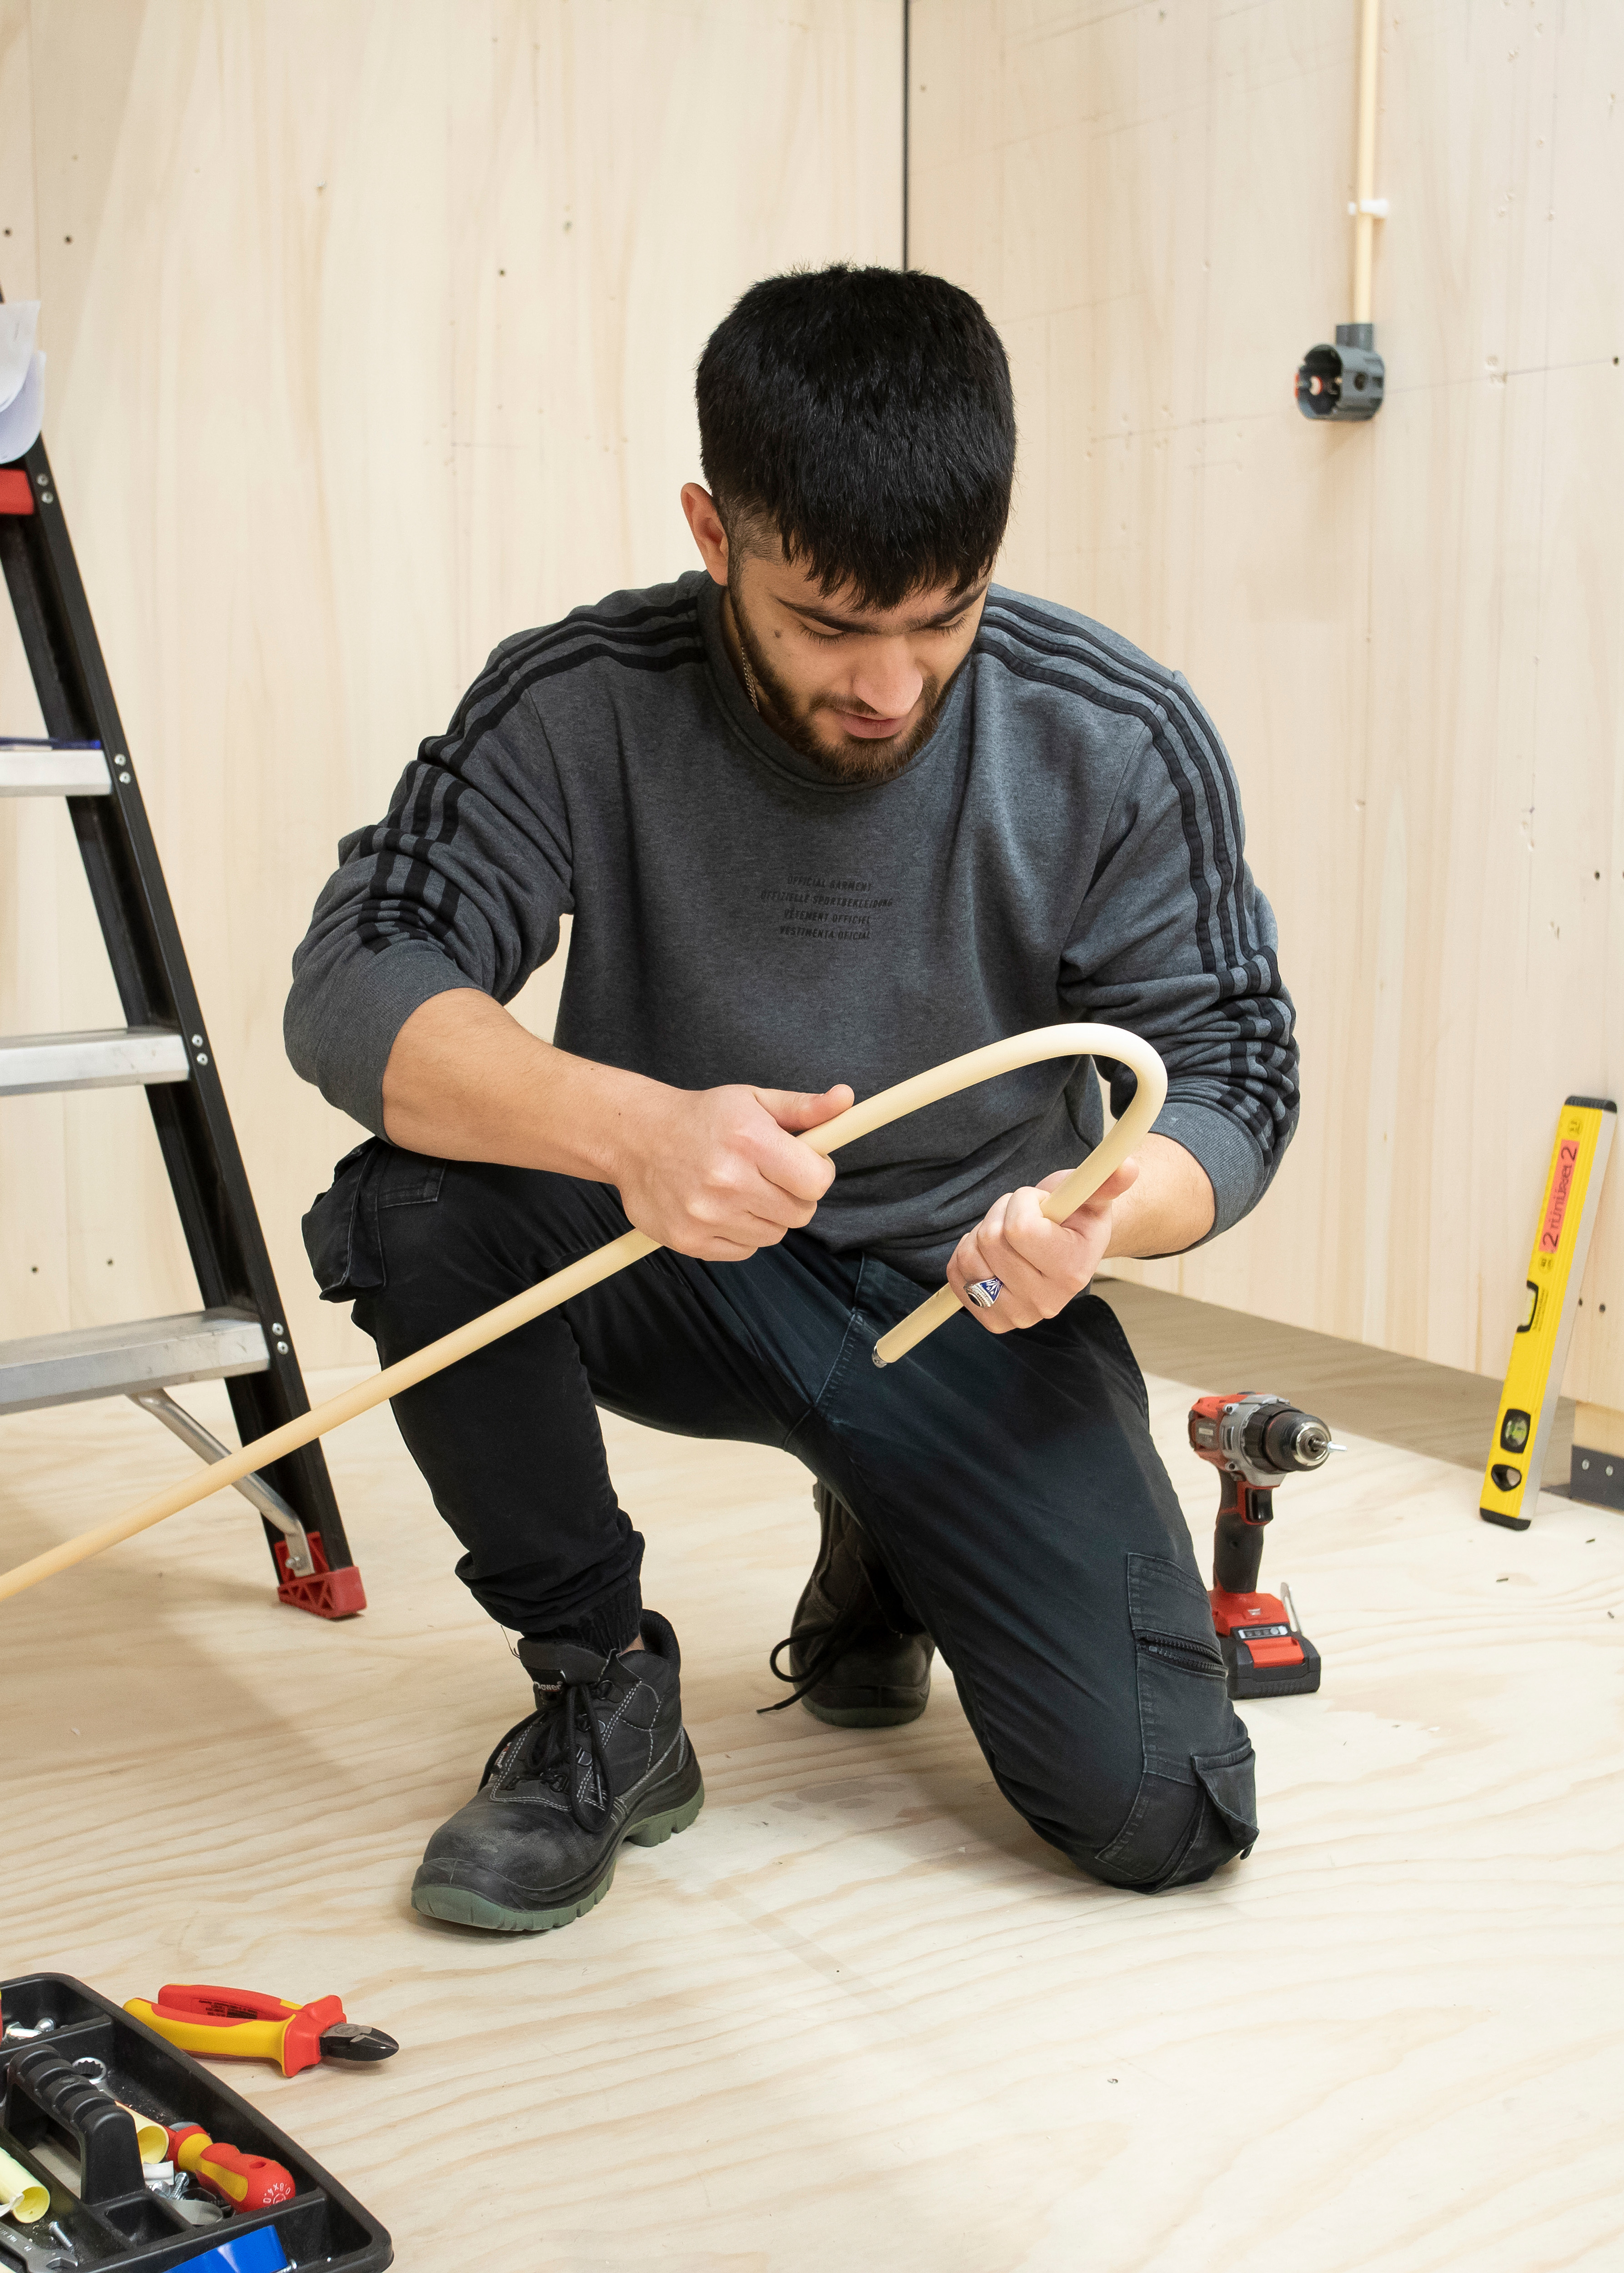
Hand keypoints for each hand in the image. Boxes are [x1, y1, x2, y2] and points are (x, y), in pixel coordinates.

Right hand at [613, 1082, 853, 1259]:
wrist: (635, 1137)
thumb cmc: (702, 1117)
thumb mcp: (754, 1100)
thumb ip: (804, 1107)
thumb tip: (845, 1098)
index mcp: (750, 1140)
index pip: (817, 1182)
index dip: (817, 1173)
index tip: (804, 1164)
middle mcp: (728, 1180)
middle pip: (800, 1213)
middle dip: (794, 1195)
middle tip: (769, 1175)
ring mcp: (707, 1214)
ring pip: (774, 1234)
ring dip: (766, 1215)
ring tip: (740, 1188)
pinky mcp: (689, 1240)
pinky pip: (744, 1250)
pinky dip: (740, 1233)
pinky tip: (721, 1207)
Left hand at [945, 1158, 1140, 1334]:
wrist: (1067, 1251)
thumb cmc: (1074, 1218)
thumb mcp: (1089, 1195)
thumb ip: (1105, 1181)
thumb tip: (1128, 1166)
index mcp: (1073, 1271)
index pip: (1019, 1229)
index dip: (1022, 1203)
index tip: (1038, 1203)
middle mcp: (1047, 1302)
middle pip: (991, 1240)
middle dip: (1001, 1215)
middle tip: (1022, 1217)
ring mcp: (1018, 1316)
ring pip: (970, 1256)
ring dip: (982, 1234)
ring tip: (1009, 1235)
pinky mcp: (992, 1319)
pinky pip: (956, 1274)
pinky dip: (966, 1254)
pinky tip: (993, 1253)